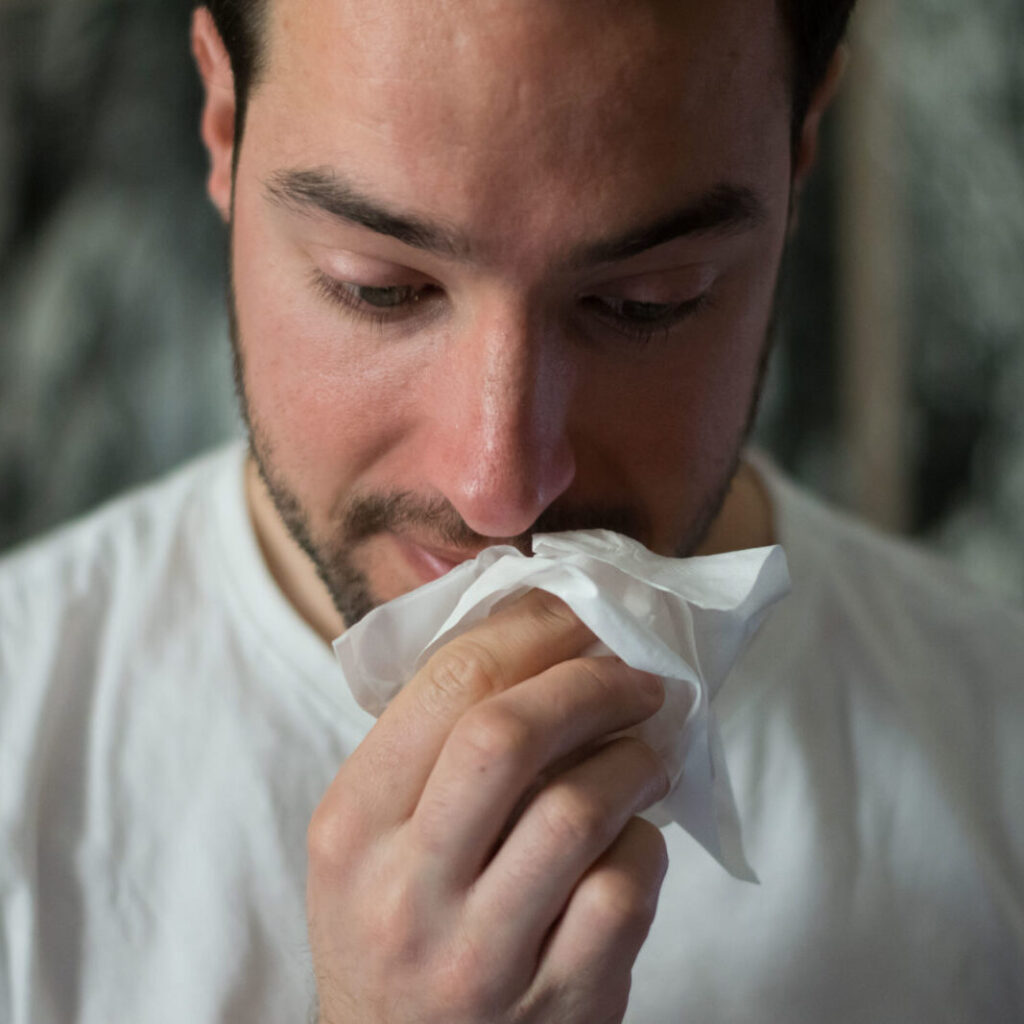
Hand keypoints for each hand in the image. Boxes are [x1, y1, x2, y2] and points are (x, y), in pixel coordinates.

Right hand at [307, 589, 671, 1023]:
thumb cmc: (394, 929)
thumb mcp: (370, 839)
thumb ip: (432, 747)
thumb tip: (540, 638)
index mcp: (352, 825)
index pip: (447, 684)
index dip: (532, 630)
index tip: (580, 614)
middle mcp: (404, 890)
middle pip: (508, 735)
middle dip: (590, 684)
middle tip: (636, 676)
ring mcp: (479, 955)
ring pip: (578, 811)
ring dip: (632, 762)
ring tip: (647, 752)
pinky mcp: (555, 1004)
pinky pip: (624, 891)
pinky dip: (645, 846)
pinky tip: (633, 839)